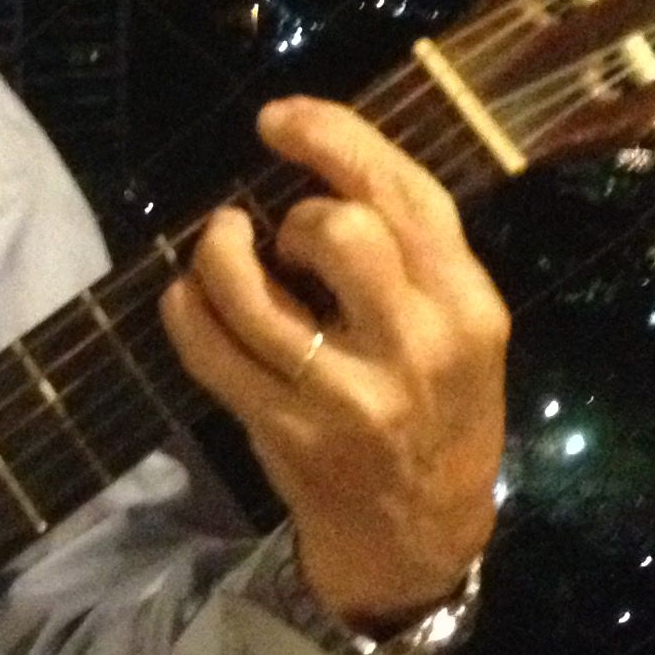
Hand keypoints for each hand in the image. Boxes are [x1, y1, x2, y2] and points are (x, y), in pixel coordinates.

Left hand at [161, 97, 509, 629]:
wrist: (421, 536)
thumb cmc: (437, 410)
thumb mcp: (462, 330)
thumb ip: (413, 256)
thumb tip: (318, 164)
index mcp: (468, 305)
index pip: (404, 194)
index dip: (333, 138)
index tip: (279, 118)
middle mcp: (416, 345)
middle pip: (339, 231)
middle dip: (294, 214)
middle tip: (284, 238)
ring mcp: (347, 395)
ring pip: (253, 292)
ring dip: (219, 252)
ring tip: (221, 248)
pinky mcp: (288, 431)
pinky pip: (211, 351)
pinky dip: (186, 308)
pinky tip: (191, 298)